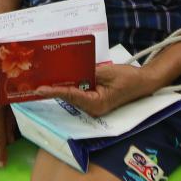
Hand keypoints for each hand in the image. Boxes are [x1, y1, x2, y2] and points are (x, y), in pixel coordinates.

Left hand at [34, 63, 157, 117]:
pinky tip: (62, 79)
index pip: (71, 95)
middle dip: (54, 89)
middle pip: (69, 97)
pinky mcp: (95, 100)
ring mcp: (94, 106)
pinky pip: (80, 93)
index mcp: (96, 104)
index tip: (40, 89)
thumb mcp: (107, 72)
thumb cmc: (128, 78)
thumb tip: (71, 72)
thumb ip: (88, 73)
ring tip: (44, 80)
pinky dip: (71, 86)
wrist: (144, 82)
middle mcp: (93, 108)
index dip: (54, 91)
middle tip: (36, 83)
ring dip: (61, 87)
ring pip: (73, 95)